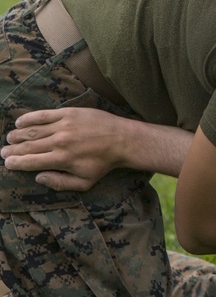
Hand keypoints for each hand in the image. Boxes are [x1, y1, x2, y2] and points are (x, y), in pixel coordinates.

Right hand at [1, 107, 129, 190]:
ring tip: (9, 138)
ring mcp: (64, 125)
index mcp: (61, 160)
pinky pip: (45, 114)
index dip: (16, 163)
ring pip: (33, 130)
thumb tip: (38, 178)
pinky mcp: (70, 113)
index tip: (7, 163)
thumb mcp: (84, 182)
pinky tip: (20, 121)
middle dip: (13, 150)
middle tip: (3, 152)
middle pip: (28, 146)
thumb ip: (59, 183)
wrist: (122, 140)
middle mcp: (60, 142)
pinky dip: (30, 117)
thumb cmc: (103, 164)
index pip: (30, 162)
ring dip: (18, 134)